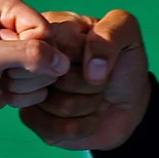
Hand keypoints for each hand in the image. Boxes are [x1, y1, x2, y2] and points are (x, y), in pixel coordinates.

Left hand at [0, 0, 70, 134]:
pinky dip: (20, 97)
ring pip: (49, 74)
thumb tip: (64, 64)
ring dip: (21, 86)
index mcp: (9, 8)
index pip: (44, 32)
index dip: (27, 51)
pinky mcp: (24, 75)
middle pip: (51, 53)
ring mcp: (22, 52)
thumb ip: (30, 54)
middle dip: (24, 72)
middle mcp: (18, 26)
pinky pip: (42, 90)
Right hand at [18, 8, 149, 149]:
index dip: (79, 56)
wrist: (129, 104)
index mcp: (47, 28)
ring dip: (88, 104)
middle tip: (95, 78)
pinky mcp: (33, 119)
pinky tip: (87, 117)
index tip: (92, 57)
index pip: (50, 43)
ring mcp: (28, 89)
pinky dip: (82, 126)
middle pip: (51, 75)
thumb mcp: (127, 33)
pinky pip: (54, 129)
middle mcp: (30, 58)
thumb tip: (91, 69)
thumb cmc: (122, 63)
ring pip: (56, 104)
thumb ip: (111, 33)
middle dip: (87, 83)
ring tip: (93, 95)